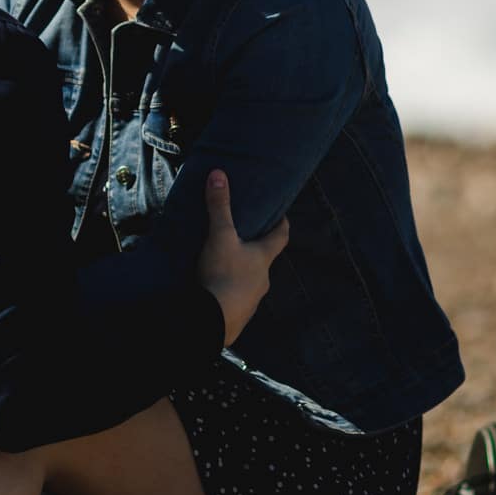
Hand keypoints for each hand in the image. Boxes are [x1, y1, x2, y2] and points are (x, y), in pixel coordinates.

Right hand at [199, 170, 287, 345]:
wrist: (213, 320)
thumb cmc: (222, 274)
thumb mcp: (219, 237)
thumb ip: (219, 207)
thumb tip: (219, 174)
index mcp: (264, 258)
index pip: (281, 236)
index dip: (282, 223)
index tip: (280, 213)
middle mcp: (263, 279)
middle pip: (264, 259)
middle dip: (255, 248)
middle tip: (241, 236)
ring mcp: (252, 300)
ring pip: (249, 281)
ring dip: (240, 273)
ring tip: (222, 263)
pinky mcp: (238, 316)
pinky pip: (236, 300)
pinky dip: (228, 292)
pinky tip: (214, 289)